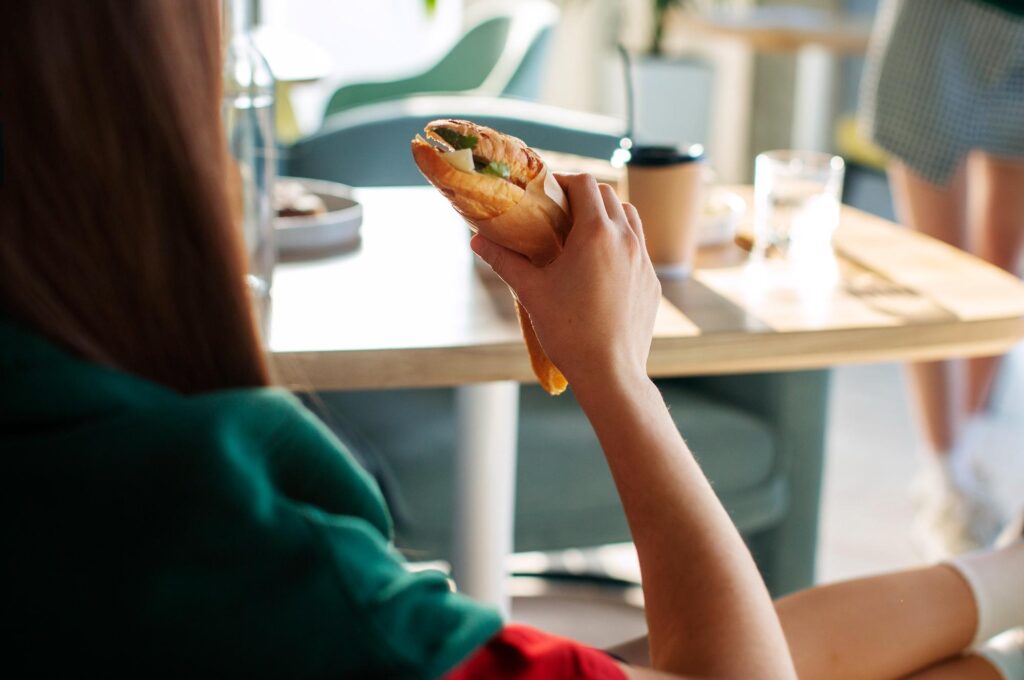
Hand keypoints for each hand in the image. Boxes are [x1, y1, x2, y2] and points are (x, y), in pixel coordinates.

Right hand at [470, 173, 660, 390]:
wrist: (610, 372)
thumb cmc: (568, 331)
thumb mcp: (531, 291)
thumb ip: (504, 260)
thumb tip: (477, 240)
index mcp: (596, 233)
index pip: (585, 183)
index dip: (564, 181)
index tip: (547, 194)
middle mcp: (625, 239)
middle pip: (609, 194)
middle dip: (584, 196)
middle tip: (560, 212)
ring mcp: (643, 260)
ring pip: (630, 217)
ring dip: (607, 215)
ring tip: (583, 234)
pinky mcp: (652, 281)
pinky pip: (638, 247)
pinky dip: (621, 242)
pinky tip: (601, 265)